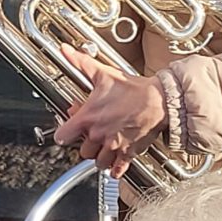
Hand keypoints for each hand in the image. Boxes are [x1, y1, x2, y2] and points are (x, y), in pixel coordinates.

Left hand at [53, 44, 167, 177]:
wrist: (158, 101)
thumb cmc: (132, 89)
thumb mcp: (102, 73)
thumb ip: (80, 63)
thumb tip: (66, 51)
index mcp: (89, 117)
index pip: (63, 136)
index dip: (63, 133)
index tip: (66, 130)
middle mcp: (99, 135)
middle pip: (82, 151)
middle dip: (84, 143)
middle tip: (90, 132)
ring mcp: (114, 146)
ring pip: (97, 162)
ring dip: (98, 155)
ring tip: (102, 145)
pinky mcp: (128, 153)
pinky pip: (117, 169)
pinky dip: (115, 169)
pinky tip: (115, 163)